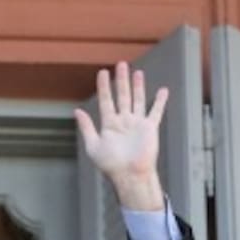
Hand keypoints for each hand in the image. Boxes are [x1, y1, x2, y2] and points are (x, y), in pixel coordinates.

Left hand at [74, 61, 167, 210]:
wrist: (129, 175)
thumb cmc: (110, 164)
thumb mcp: (93, 145)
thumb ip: (87, 127)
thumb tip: (76, 111)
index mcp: (109, 124)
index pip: (106, 100)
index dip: (104, 86)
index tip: (102, 72)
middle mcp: (123, 121)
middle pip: (122, 96)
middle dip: (121, 81)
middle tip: (120, 64)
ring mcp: (137, 123)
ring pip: (137, 100)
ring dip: (138, 86)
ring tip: (137, 72)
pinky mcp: (150, 128)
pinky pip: (156, 111)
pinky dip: (159, 101)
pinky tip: (162, 90)